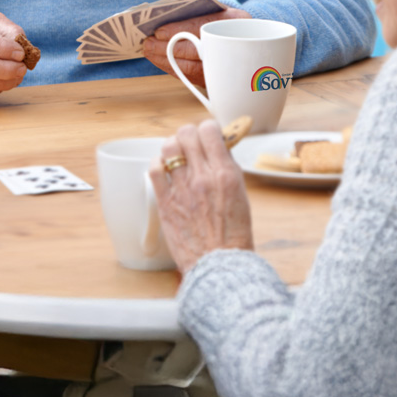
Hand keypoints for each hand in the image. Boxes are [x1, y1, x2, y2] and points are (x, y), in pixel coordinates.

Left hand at [142, 6, 250, 88]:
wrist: (249, 40)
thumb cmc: (224, 19)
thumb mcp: (216, 8)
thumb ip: (196, 8)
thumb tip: (169, 12)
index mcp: (237, 20)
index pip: (205, 25)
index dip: (180, 29)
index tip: (159, 32)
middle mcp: (237, 43)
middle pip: (198, 49)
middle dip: (168, 47)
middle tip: (147, 44)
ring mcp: (229, 65)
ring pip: (193, 68)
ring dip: (167, 60)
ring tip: (149, 51)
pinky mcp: (220, 79)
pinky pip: (192, 76)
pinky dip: (174, 68)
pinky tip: (159, 60)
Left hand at [148, 119, 254, 272]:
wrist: (220, 267)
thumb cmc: (233, 236)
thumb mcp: (241, 196)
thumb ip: (228, 170)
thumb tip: (218, 149)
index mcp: (225, 174)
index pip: (210, 132)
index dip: (207, 128)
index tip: (207, 133)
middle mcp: (203, 177)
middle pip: (186, 134)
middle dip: (189, 134)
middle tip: (191, 142)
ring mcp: (182, 188)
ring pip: (169, 147)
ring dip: (173, 146)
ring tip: (177, 154)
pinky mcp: (165, 202)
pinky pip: (154, 169)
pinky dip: (158, 163)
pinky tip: (164, 168)